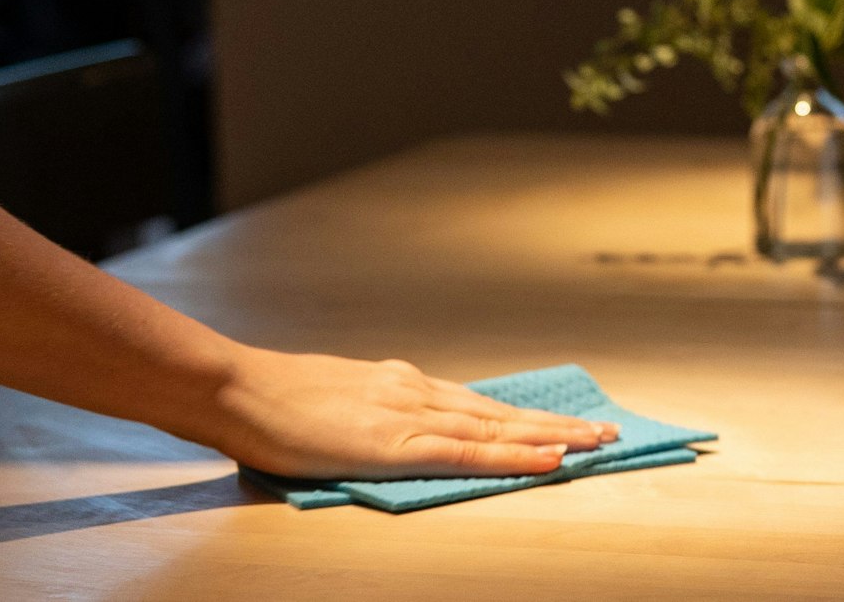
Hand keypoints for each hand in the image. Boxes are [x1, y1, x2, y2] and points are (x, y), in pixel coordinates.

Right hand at [204, 348, 618, 478]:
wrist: (239, 389)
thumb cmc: (273, 404)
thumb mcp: (333, 404)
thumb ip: (369, 417)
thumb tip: (386, 436)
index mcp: (398, 384)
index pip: (474, 403)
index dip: (521, 416)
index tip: (561, 423)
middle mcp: (414, 391)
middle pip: (499, 410)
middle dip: (555, 423)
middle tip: (604, 433)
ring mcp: (408, 413)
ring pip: (495, 427)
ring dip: (550, 437)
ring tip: (593, 445)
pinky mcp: (397, 441)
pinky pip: (468, 451)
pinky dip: (514, 455)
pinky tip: (546, 460)